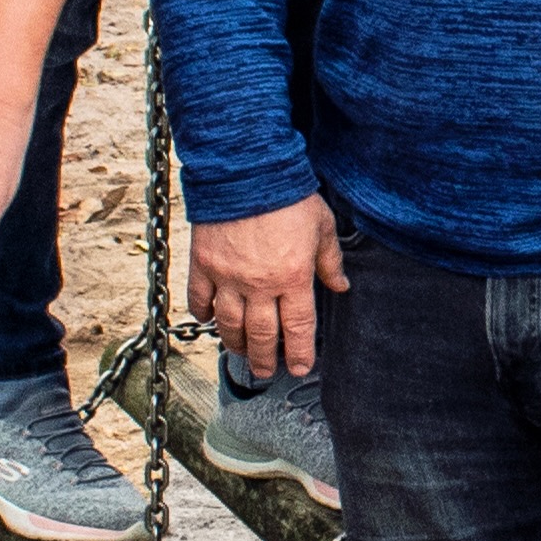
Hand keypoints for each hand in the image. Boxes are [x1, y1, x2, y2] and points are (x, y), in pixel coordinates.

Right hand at [190, 194, 346, 381]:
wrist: (246, 169)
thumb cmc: (288, 195)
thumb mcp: (322, 225)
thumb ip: (330, 260)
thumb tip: (340, 285)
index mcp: (293, 277)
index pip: (298, 327)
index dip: (299, 353)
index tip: (299, 367)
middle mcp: (260, 284)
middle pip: (262, 335)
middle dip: (265, 359)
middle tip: (266, 370)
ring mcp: (228, 276)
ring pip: (230, 324)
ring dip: (235, 343)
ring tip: (240, 352)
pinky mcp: (203, 264)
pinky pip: (199, 299)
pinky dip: (203, 314)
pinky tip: (208, 320)